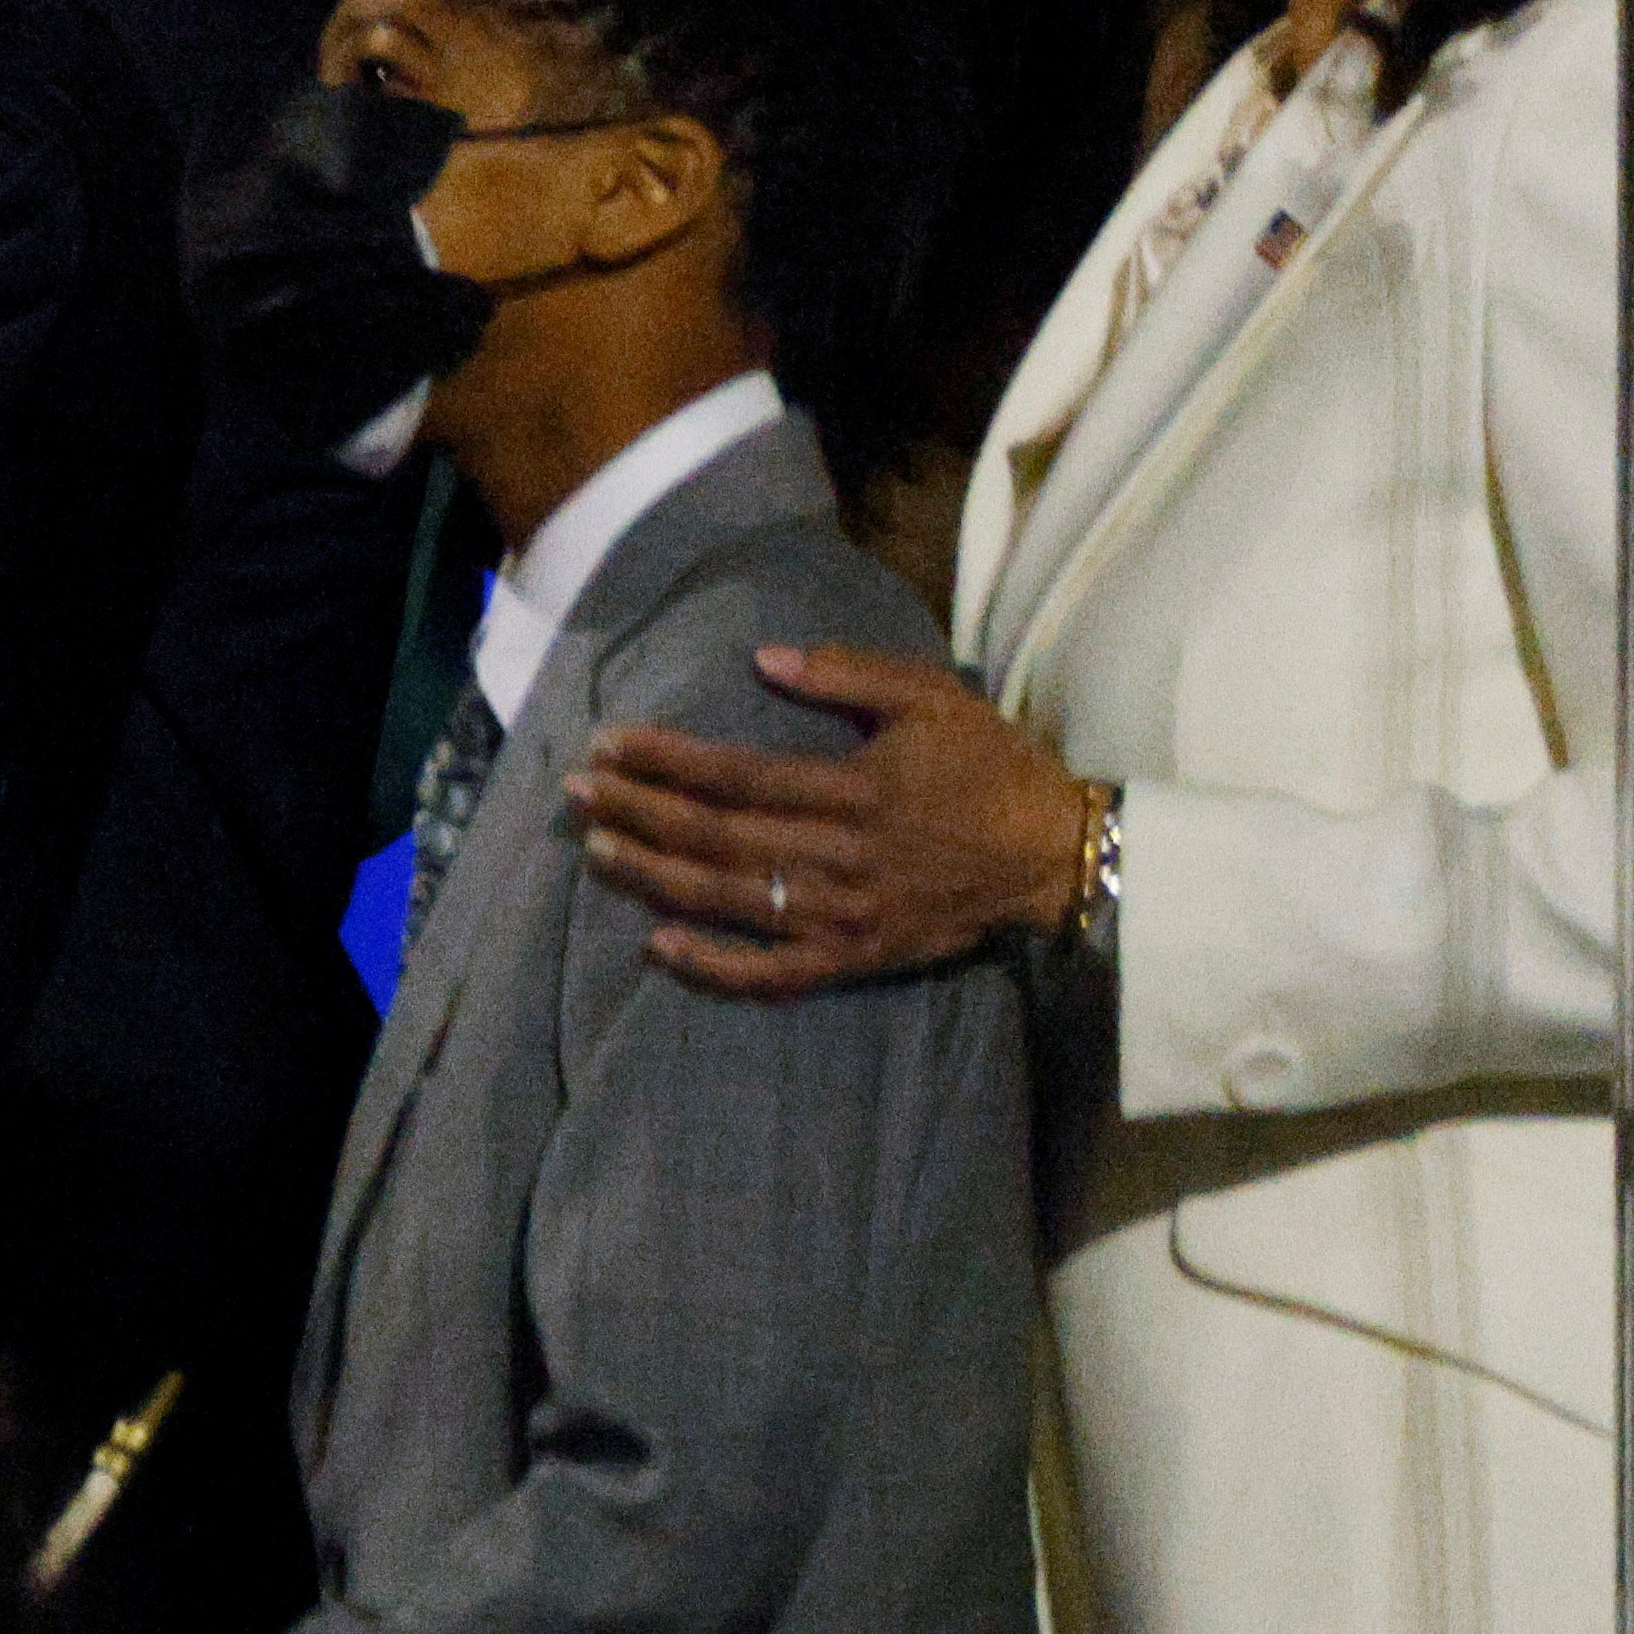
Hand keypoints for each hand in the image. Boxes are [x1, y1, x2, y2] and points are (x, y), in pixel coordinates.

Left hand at [565, 639, 1087, 996]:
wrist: (1057, 855)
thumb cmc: (991, 765)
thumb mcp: (933, 697)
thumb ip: (849, 673)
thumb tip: (764, 660)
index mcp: (858, 788)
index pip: (738, 776)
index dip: (666, 762)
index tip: (608, 745)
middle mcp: (845, 855)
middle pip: (721, 837)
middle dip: (640, 813)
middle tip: (576, 794)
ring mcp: (849, 915)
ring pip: (734, 899)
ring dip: (656, 877)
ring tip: (596, 851)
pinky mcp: (859, 958)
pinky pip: (778, 974)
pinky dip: (717, 967)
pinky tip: (659, 948)